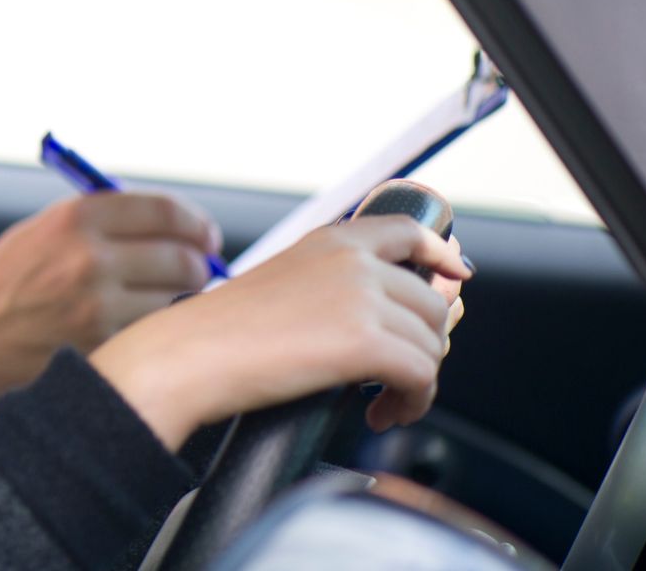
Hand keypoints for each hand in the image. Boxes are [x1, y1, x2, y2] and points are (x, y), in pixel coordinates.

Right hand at [0, 191, 218, 425]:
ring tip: (155, 306)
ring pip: (175, 303)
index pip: (163, 211)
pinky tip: (136, 336)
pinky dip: (152, 337)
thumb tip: (170, 229)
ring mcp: (95, 309)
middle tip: (195, 273)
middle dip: (196, 267)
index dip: (194, 224)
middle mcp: (88, 258)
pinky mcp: (98, 350)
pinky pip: (151, 338)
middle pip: (181, 258)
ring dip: (175, 305)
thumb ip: (98, 225)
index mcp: (73, 218)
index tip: (203, 236)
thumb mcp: (38, 235)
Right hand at [88, 217, 470, 450]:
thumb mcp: (283, 285)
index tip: (456, 275)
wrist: (189, 355)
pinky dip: (411, 403)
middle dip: (425, 345)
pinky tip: (381, 414)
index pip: (409, 231)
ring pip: (431, 343)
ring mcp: (361, 297)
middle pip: (432, 302)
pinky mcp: (365, 341)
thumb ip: (336, 287)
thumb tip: (395, 312)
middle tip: (396, 377)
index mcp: (330, 241)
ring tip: (386, 402)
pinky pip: (421, 376)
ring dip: (417, 381)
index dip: (442, 254)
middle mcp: (352, 261)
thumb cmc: (222, 331)